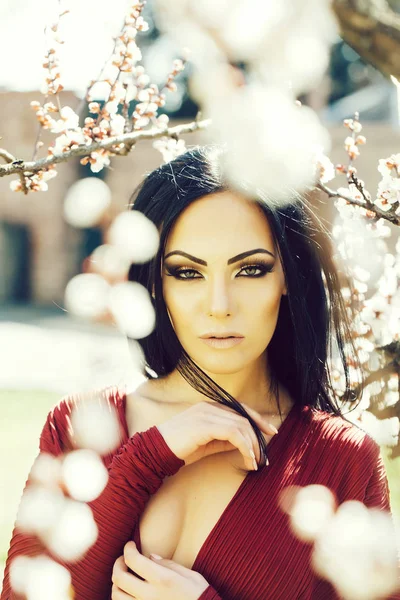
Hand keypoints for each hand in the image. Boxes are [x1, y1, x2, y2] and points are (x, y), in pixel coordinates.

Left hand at [111, 541, 209, 599]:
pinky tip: (128, 592)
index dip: (128, 549)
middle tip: (123, 558)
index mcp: (162, 579)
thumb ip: (167, 564)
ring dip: (116, 583)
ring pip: (116, 596)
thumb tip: (150, 556)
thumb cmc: (199, 594)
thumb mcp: (188, 574)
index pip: (133, 560)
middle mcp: (149, 595)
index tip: (131, 544)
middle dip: (118, 563)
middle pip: (119, 578)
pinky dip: (121, 598)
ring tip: (124, 576)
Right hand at [157, 400, 277, 469]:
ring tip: (255, 462)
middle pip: (244, 417)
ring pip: (241, 425)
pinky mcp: (204, 424)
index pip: (241, 409)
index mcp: (209, 406)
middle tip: (265, 457)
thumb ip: (225, 439)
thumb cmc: (180, 448)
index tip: (270, 433)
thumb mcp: (208, 443)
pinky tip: (247, 459)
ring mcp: (206, 413)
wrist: (156, 450)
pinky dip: (244, 446)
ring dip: (252, 445)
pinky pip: (233, 433)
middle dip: (258, 437)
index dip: (258, 419)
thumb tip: (245, 443)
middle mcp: (209, 406)